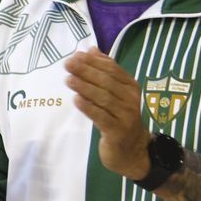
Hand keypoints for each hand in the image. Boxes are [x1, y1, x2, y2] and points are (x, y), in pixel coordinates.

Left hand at [64, 48, 150, 180]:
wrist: (132, 151)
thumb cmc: (120, 118)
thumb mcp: (115, 94)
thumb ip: (105, 72)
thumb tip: (91, 50)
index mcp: (131, 86)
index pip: (112, 69)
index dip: (93, 61)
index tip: (75, 55)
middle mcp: (131, 99)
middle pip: (106, 81)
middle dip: (86, 71)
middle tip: (67, 64)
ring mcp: (125, 116)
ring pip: (103, 98)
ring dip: (84, 87)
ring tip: (68, 79)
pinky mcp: (117, 132)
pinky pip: (101, 117)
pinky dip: (88, 107)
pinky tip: (76, 100)